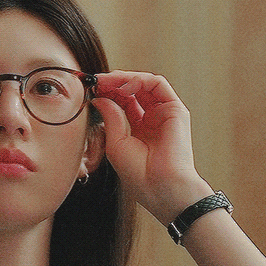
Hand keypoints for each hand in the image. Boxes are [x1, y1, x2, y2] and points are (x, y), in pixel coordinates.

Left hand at [90, 71, 212, 223]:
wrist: (161, 187)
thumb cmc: (140, 174)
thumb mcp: (116, 144)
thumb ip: (110, 117)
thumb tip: (99, 97)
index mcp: (140, 130)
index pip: (123, 102)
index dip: (107, 93)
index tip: (90, 89)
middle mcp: (153, 119)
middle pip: (133, 91)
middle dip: (113, 83)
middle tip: (96, 81)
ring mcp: (165, 113)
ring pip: (144, 84)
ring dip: (124, 78)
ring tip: (107, 81)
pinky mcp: (175, 109)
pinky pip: (157, 84)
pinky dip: (139, 80)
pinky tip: (124, 86)